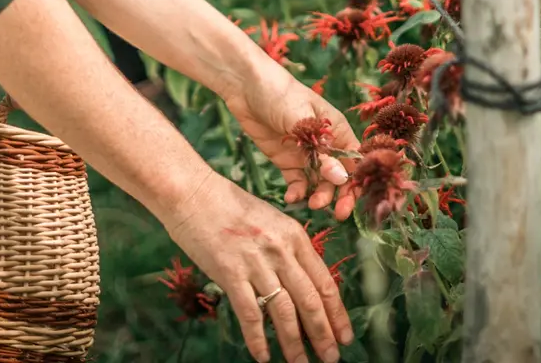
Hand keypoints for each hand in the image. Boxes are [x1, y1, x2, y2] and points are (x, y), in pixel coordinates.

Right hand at [164, 170, 353, 362]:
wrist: (194, 193)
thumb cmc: (231, 206)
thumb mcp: (271, 221)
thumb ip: (287, 250)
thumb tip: (301, 284)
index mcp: (294, 235)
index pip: (324, 281)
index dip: (337, 312)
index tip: (346, 334)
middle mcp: (280, 250)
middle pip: (309, 300)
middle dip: (323, 334)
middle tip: (331, 359)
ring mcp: (256, 262)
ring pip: (284, 312)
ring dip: (294, 344)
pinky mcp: (230, 273)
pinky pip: (250, 313)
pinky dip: (258, 339)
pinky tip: (262, 357)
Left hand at [226, 65, 360, 219]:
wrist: (245, 86)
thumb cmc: (280, 92)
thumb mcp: (300, 118)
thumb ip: (319, 148)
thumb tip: (340, 177)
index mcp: (336, 129)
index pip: (354, 159)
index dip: (357, 180)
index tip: (353, 200)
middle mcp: (324, 144)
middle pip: (340, 175)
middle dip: (341, 195)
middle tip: (337, 214)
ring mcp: (305, 153)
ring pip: (319, 182)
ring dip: (319, 196)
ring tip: (310, 205)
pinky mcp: (286, 160)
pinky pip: (297, 182)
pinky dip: (298, 192)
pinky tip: (292, 197)